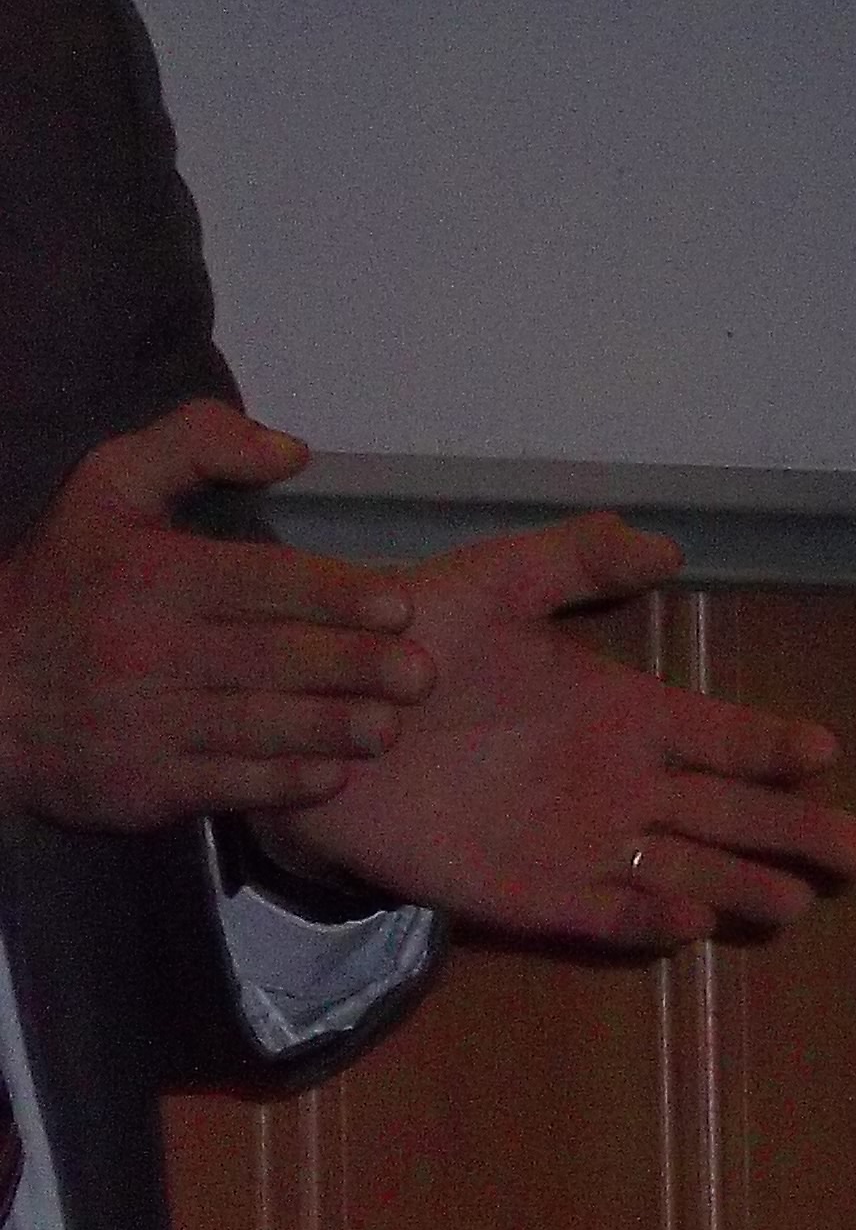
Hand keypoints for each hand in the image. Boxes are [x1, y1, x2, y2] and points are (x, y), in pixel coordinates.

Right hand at [0, 402, 428, 828]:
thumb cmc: (61, 585)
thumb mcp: (106, 489)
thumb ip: (194, 443)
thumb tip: (291, 450)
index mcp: (151, 576)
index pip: (257, 583)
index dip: (333, 595)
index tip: (398, 605)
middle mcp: (147, 650)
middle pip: (269, 659)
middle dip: (352, 668)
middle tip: (419, 674)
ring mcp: (141, 723)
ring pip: (253, 726)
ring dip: (330, 729)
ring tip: (390, 726)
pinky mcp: (137, 786)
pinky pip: (222, 786)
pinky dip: (280, 784)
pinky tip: (332, 775)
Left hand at [255, 516, 855, 949]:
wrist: (309, 717)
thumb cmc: (403, 639)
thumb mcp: (494, 581)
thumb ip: (579, 560)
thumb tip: (670, 549)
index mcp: (624, 713)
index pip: (722, 736)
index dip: (774, 745)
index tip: (825, 750)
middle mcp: (616, 784)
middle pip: (728, 816)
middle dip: (795, 834)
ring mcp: (573, 842)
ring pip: (679, 871)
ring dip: (736, 887)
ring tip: (793, 903)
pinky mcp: (519, 893)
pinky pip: (595, 912)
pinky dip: (641, 919)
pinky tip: (685, 921)